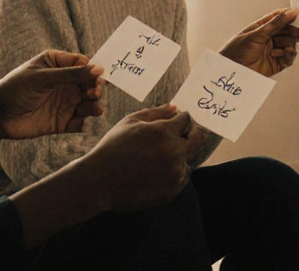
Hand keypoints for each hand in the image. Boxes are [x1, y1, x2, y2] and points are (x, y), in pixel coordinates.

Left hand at [0, 50, 104, 139]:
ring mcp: (64, 101)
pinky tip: (89, 118)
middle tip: (94, 92)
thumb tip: (98, 69)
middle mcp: (64, 82)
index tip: (100, 75)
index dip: (93, 68)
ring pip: (88, 101)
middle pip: (89, 83)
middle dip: (96, 87)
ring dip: (95, 104)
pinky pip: (81, 120)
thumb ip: (71, 74)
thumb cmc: (15, 89)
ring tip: (95, 108)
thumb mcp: (43, 78)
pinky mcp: (63, 120)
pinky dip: (87, 120)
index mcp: (57, 64)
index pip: (82, 62)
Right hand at [73, 105, 204, 212]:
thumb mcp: (130, 122)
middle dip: (193, 132)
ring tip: (160, 156)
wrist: (99, 181)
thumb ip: (155, 112)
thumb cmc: (112, 147)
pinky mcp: (172, 191)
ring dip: (181, 155)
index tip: (178, 120)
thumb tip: (175, 108)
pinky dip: (175, 172)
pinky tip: (157, 171)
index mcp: (164, 132)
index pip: (186, 119)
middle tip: (184, 133)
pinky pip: (182, 177)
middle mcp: (174, 152)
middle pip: (199, 138)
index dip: (182, 118)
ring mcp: (175, 174)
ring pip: (190, 159)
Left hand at [218, 8, 298, 76]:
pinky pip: (289, 58)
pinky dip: (288, 56)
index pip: (280, 18)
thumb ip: (276, 23)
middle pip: (288, 32)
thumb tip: (293, 11)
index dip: (290, 16)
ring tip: (283, 48)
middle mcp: (269, 38)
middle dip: (296, 32)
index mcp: (263, 27)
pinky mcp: (276, 63)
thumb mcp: (258, 34)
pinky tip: (278, 55)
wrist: (232, 71)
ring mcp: (273, 50)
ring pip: (291, 44)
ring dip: (289, 45)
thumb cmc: (239, 49)